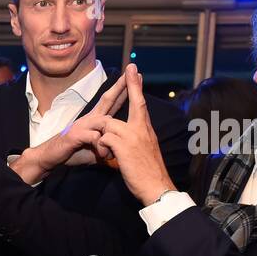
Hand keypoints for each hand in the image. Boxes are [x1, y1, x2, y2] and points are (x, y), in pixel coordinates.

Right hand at [14, 72, 128, 183]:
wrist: (51, 157)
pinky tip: (104, 155)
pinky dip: (102, 146)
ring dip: (114, 131)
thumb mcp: (95, 150)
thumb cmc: (73, 152)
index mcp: (95, 120)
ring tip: (119, 145)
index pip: (112, 101)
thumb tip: (119, 152)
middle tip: (134, 75)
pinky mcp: (75, 135)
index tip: (136, 78)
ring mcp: (82, 125)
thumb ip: (107, 147)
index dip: (123, 90)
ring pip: (104, 121)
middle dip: (121, 87)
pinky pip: (94, 137)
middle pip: (107, 99)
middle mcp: (89, 118)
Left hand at [98, 65, 175, 205]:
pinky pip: (104, 138)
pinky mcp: (123, 147)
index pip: (141, 103)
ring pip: (108, 123)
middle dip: (130, 85)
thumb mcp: (145, 150)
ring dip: (102, 135)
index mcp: (146, 129)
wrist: (155, 186)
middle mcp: (141, 129)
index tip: (135, 70)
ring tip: (105, 150)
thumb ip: (137, 137)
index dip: (136, 86)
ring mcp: (133, 137)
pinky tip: (105, 157)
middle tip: (130, 68)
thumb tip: (130, 133)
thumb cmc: (148, 171)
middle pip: (134, 102)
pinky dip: (101, 147)